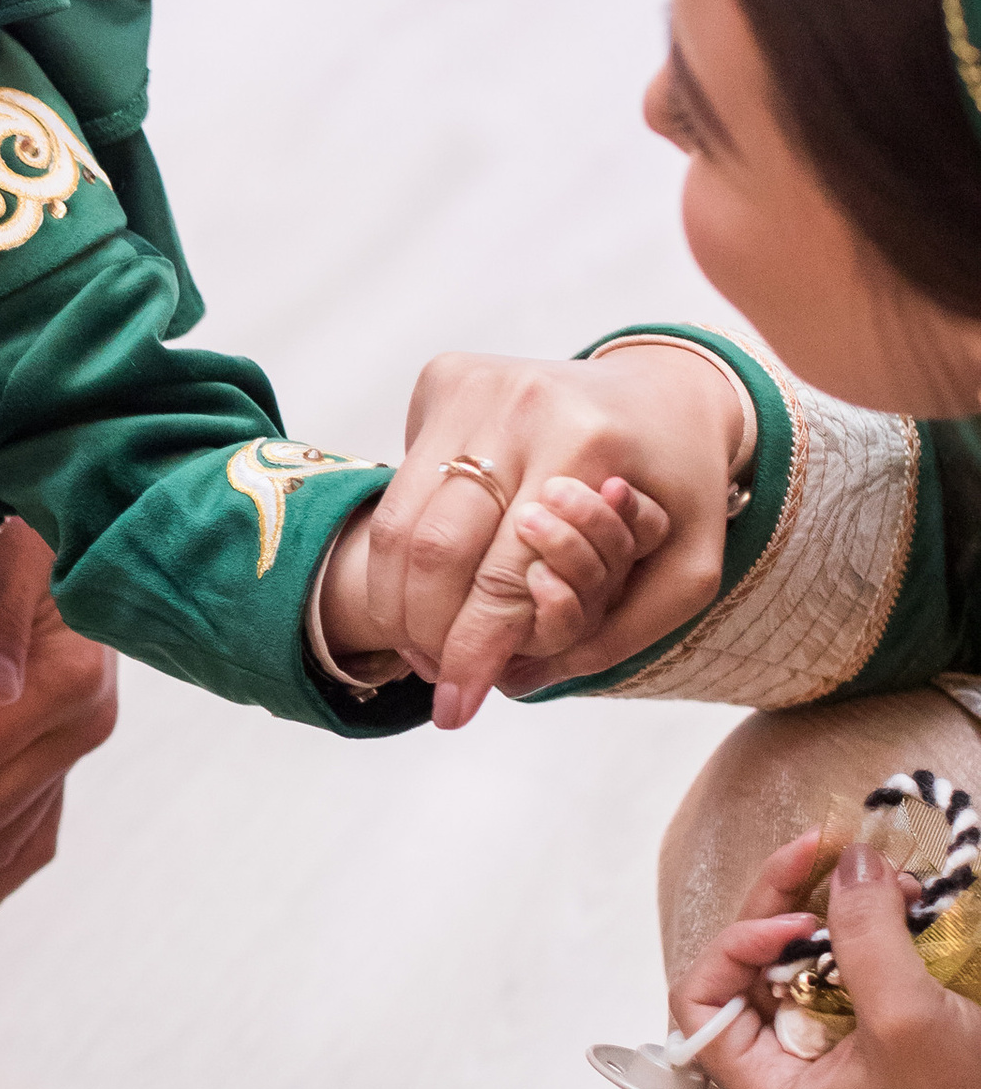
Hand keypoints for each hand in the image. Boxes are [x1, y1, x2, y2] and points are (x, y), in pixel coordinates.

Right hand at [359, 347, 742, 729]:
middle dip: (425, 632)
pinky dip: (401, 548)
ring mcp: (474, 384)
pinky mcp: (444, 379)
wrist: (667, 389)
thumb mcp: (690, 571)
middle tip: (436, 677)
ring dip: (399, 599)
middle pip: (436, 549)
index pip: (504, 572)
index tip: (456, 710)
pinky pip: (401, 482)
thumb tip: (513, 684)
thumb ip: (620, 635)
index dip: (474, 649)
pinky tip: (424, 583)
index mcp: (587, 443)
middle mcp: (521, 403)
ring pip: (401, 519)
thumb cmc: (680, 492)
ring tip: (420, 645)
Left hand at [667, 832, 980, 1088]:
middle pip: (748, 972)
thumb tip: (847, 859)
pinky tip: (900, 903)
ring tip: (880, 875)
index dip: (734, 947)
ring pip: (798, 968)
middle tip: (823, 848)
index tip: (797, 921)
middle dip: (784, 906)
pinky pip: (843, 979)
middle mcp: (783, 1078)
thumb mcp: (909, 1020)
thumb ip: (865, 936)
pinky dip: (863, 937)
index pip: (699, 1004)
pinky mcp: (864, 1048)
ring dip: (830, 913)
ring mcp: (824, 1062)